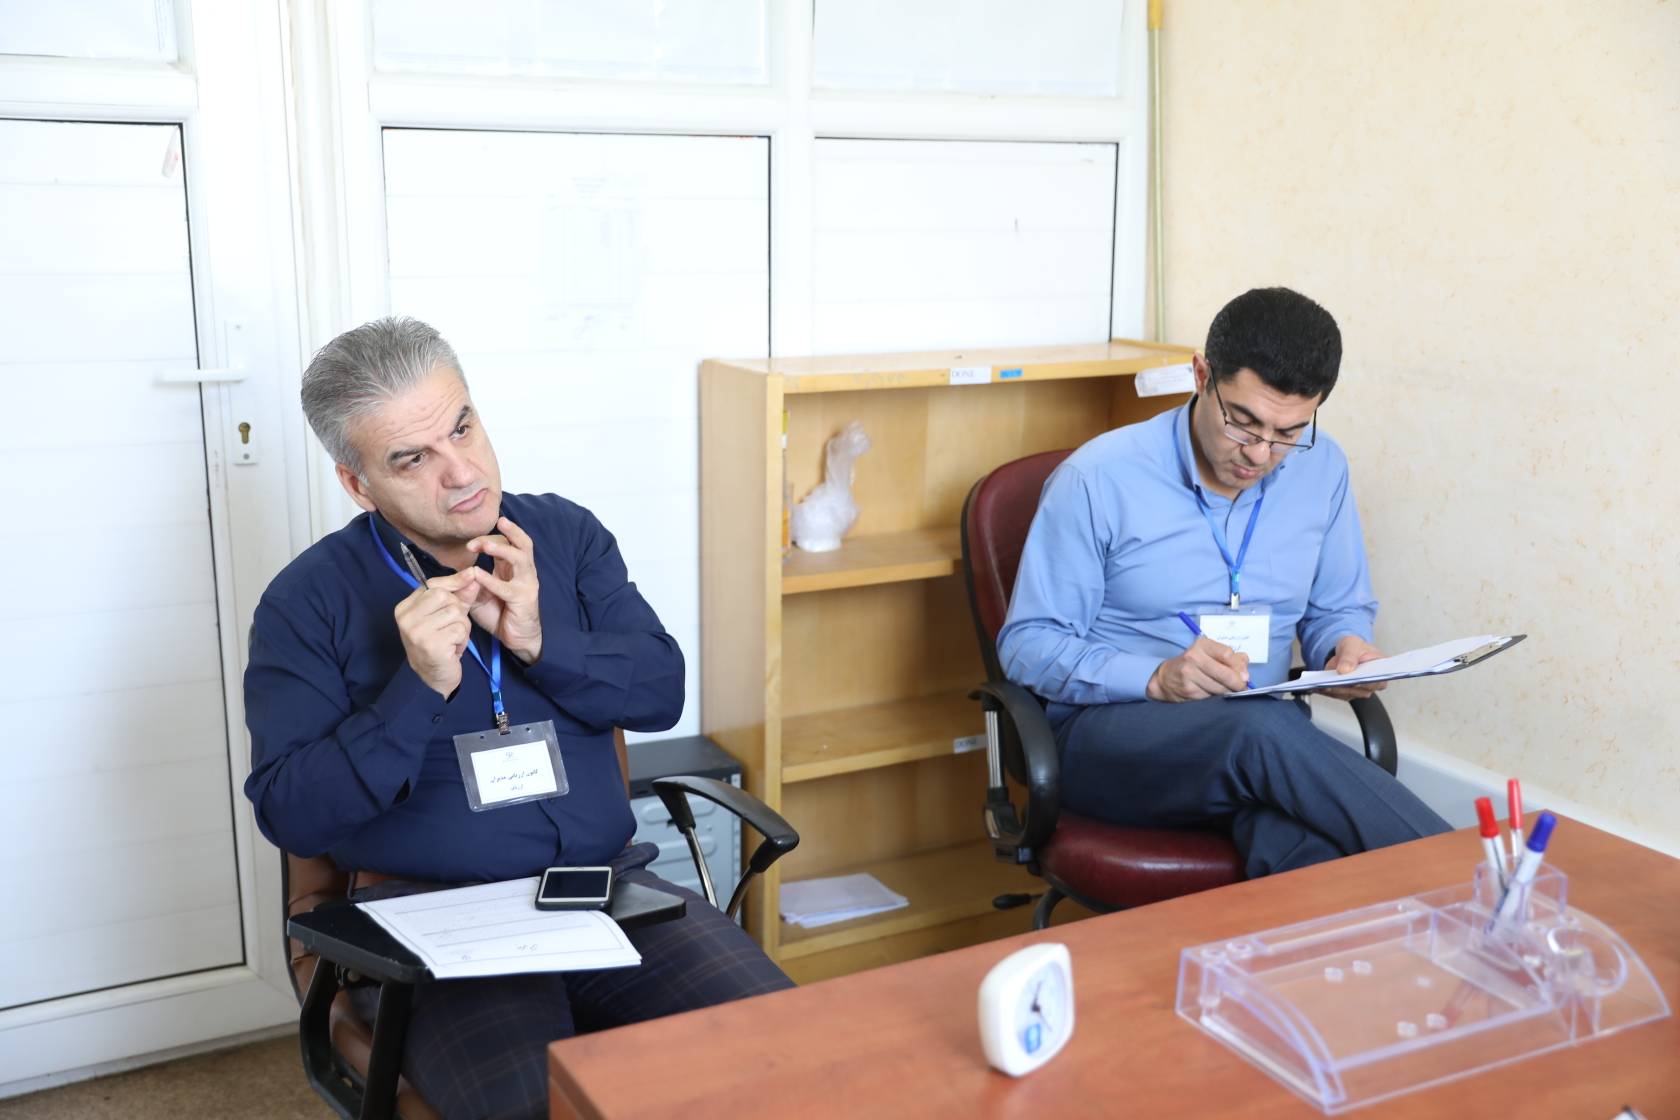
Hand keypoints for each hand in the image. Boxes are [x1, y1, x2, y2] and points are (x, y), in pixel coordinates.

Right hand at [394, 571, 477, 697]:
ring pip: (455, 613)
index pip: (431, 585)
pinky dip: (462, 639)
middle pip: (445, 596)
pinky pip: (459, 630)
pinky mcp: (431, 645)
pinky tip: (453, 649)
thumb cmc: (439, 644)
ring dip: (462, 627)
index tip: (472, 575)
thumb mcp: (446, 617)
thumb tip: (473, 575)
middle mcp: (406, 618)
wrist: (433, 679)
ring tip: (452, 639)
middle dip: (458, 609)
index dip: (454, 581)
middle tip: (453, 627)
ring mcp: (417, 632)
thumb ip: (459, 596)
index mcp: (404, 608)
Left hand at [464, 516, 542, 663]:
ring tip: (485, 545)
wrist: (517, 638)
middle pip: (523, 543)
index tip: (469, 546)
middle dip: (510, 531)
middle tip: (491, 528)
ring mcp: (526, 584)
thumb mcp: (480, 595)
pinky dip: (491, 580)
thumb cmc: (499, 614)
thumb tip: (457, 572)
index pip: (508, 542)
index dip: (488, 539)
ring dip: (502, 549)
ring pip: (520, 558)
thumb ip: (470, 583)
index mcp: (514, 567)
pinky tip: (477, 575)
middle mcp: (524, 571)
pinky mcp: (523, 599)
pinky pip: (506, 587)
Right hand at [1146, 637, 1249, 701]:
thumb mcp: (1210, 655)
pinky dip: (1215, 697)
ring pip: (1220, 688)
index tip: (1243, 675)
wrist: (1166, 678)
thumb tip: (1245, 674)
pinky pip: (1211, 697)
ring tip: (1224, 690)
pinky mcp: (1189, 690)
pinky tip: (1212, 694)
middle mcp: (1193, 657)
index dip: (1239, 667)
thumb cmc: (1194, 665)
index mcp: (1202, 645)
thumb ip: (1232, 659)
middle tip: (1240, 687)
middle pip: (1226, 673)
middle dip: (1237, 683)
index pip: (1228, 654)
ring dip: (1227, 692)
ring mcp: (1189, 674)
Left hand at [1314, 634, 1387, 700]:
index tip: (1356, 682)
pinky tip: (1318, 686)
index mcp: (1381, 672)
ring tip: (1323, 685)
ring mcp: (1358, 690)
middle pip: (1360, 691)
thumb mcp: (1352, 644)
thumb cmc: (1355, 647)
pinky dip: (1327, 691)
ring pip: (1347, 694)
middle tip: (1333, 684)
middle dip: (1346, 687)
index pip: (1377, 682)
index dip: (1367, 683)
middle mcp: (1371, 684)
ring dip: (1334, 690)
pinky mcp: (1345, 692)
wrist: (1344, 651)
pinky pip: (1336, 694)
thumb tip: (1345, 670)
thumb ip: (1350, 656)